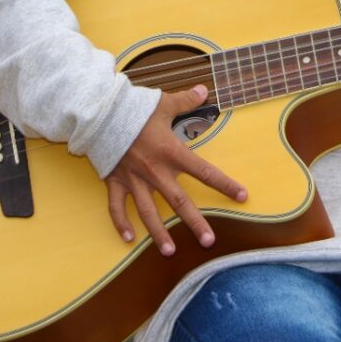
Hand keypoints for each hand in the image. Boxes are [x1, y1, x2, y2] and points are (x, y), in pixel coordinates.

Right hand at [106, 84, 246, 255]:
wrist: (98, 114)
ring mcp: (134, 179)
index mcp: (171, 153)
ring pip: (149, 212)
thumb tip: (204, 90)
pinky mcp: (114, 181)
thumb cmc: (133, 108)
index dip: (224, 184)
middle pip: (179, 202)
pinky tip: (128, 240)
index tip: (242, 196)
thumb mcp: (163, 103)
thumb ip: (186, 101)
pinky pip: (116, 207)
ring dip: (159, 233)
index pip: (205, 171)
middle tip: (209, 241)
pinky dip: (121, 223)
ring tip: (169, 252)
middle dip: (195, 222)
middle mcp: (155, 171)